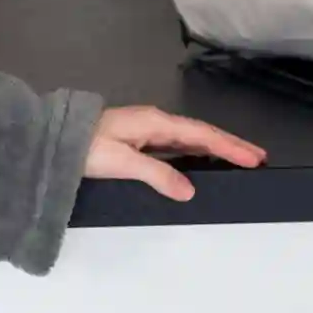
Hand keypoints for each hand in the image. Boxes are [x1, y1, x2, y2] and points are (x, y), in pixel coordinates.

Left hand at [83, 105, 265, 200]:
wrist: (54, 138)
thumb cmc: (85, 147)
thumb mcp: (121, 162)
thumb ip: (156, 175)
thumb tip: (190, 190)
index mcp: (155, 123)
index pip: (201, 134)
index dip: (228, 146)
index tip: (254, 157)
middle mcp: (154, 122)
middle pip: (200, 133)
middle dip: (229, 144)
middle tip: (258, 157)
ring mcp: (146, 129)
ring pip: (190, 137)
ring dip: (215, 147)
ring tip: (239, 158)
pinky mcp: (138, 138)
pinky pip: (177, 143)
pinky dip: (197, 150)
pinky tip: (201, 161)